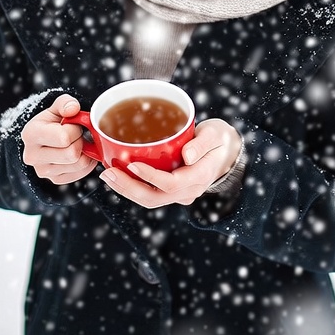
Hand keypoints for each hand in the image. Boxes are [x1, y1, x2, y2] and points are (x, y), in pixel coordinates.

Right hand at [21, 94, 97, 184]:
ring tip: (77, 143)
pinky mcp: (55, 180)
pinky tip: (79, 153)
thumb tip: (73, 108)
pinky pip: (81, 173)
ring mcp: (43, 171)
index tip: (72, 125)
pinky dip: (86, 162)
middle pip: (72, 154)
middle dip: (80, 141)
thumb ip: (65, 103)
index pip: (64, 138)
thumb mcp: (56, 107)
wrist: (44, 138)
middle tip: (77, 135)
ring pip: (79, 164)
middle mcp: (33, 156)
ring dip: (85, 152)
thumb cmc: (52, 121)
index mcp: (31, 134)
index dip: (75, 129)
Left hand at [98, 118, 241, 208]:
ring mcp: (181, 194)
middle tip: (108, 173)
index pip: (171, 183)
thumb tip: (187, 155)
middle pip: (155, 197)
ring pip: (150, 200)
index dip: (150, 177)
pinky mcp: (173, 191)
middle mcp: (189, 190)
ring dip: (126, 190)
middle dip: (128, 188)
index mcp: (200, 177)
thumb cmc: (220, 140)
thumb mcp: (216, 134)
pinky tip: (118, 176)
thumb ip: (203, 143)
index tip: (132, 165)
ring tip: (107, 176)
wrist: (227, 152)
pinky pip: (151, 194)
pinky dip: (133, 187)